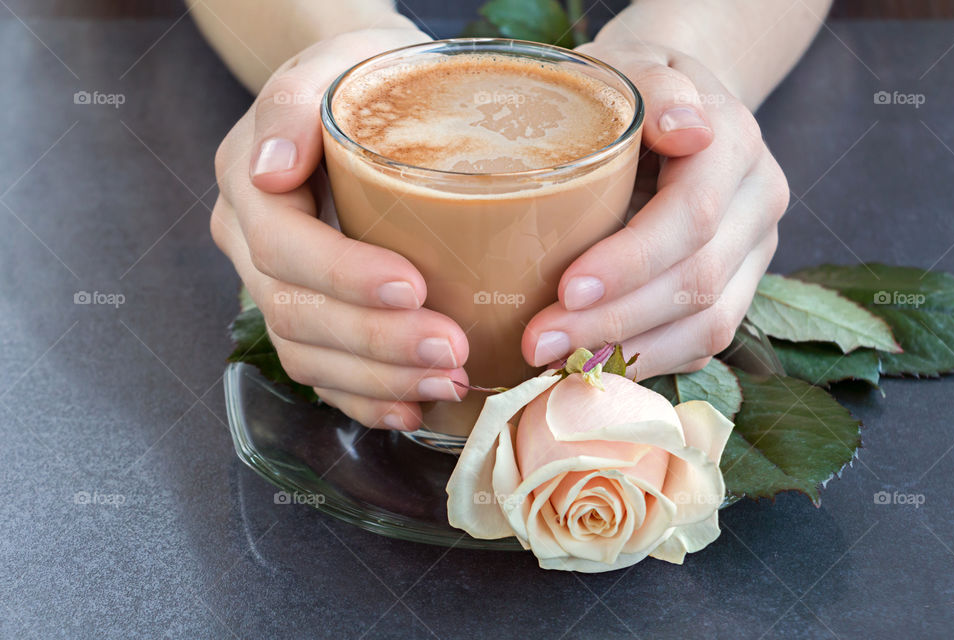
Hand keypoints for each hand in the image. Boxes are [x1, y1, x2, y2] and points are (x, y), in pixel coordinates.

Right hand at [211, 28, 470, 430]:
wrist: (358, 99)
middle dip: (375, 341)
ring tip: (448, 380)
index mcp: (249, 185)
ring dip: (378, 379)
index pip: (283, 245)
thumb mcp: (332, 64)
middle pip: (295, 312)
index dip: (343, 275)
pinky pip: (321, 373)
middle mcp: (251, 245)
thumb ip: (292, 106)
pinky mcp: (307, 315)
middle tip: (450, 349)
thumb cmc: (359, 76)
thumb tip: (269, 171)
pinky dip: (365, 399)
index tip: (413, 285)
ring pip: (307, 355)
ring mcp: (274, 286)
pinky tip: (412, 406)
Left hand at [521, 41, 788, 377]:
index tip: (566, 289)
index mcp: (734, 147)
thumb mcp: (634, 66)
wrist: (675, 109)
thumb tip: (685, 127)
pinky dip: (645, 362)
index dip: (631, 262)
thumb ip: (656, 87)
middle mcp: (757, 206)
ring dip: (628, 354)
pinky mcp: (736, 289)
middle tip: (539, 344)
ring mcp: (752, 254)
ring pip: (708, 326)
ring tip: (555, 365)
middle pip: (698, 283)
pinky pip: (701, 344)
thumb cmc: (634, 88)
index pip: (694, 217)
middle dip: (614, 322)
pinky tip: (590, 368)